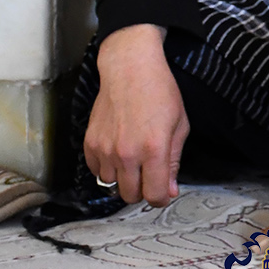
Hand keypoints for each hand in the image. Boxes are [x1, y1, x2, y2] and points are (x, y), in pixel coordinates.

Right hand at [85, 24, 189, 205]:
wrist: (130, 71)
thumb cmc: (160, 93)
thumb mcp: (179, 126)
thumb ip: (173, 162)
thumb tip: (169, 191)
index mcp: (154, 149)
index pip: (154, 195)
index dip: (161, 197)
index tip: (163, 192)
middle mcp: (126, 153)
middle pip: (129, 196)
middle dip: (142, 190)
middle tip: (149, 175)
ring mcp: (105, 149)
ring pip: (111, 185)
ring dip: (123, 179)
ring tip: (134, 159)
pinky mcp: (90, 143)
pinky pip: (96, 171)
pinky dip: (107, 168)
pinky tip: (118, 152)